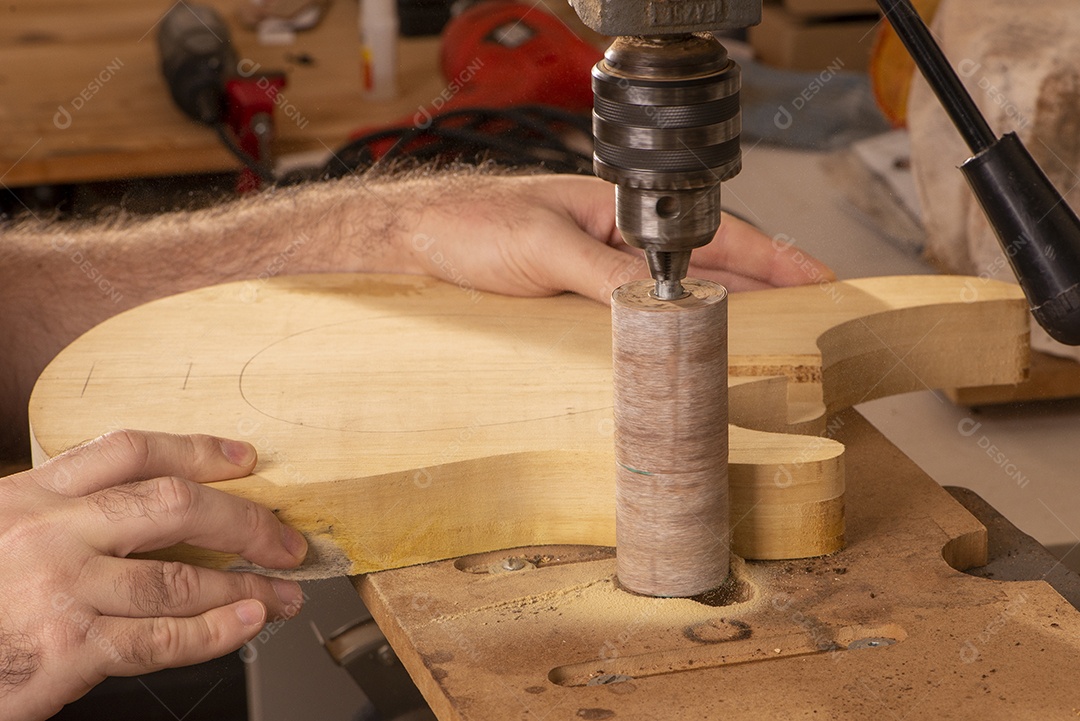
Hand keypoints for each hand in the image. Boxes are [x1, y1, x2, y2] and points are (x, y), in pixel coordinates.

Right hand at [0, 430, 307, 720]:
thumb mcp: (3, 533)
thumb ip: (67, 517)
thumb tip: (163, 515)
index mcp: (31, 494)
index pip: (130, 450)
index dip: (198, 449)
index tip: (246, 460)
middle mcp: (48, 532)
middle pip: (173, 505)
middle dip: (245, 521)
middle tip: (287, 539)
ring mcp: (57, 589)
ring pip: (179, 578)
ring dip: (247, 585)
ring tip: (283, 592)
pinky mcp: (64, 649)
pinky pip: (160, 638)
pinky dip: (215, 632)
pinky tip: (248, 623)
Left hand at [406, 174, 834, 303]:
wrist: (413, 242)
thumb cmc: (467, 224)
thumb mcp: (542, 247)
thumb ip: (602, 275)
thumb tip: (659, 306)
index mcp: (616, 213)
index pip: (708, 235)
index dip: (768, 257)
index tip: (813, 278)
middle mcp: (611, 242)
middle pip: (701, 267)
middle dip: (759, 291)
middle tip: (807, 319)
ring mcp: (593, 273)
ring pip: (672, 297)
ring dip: (717, 315)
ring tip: (764, 339)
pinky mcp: (570, 302)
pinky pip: (631, 321)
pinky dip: (664, 335)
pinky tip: (683, 352)